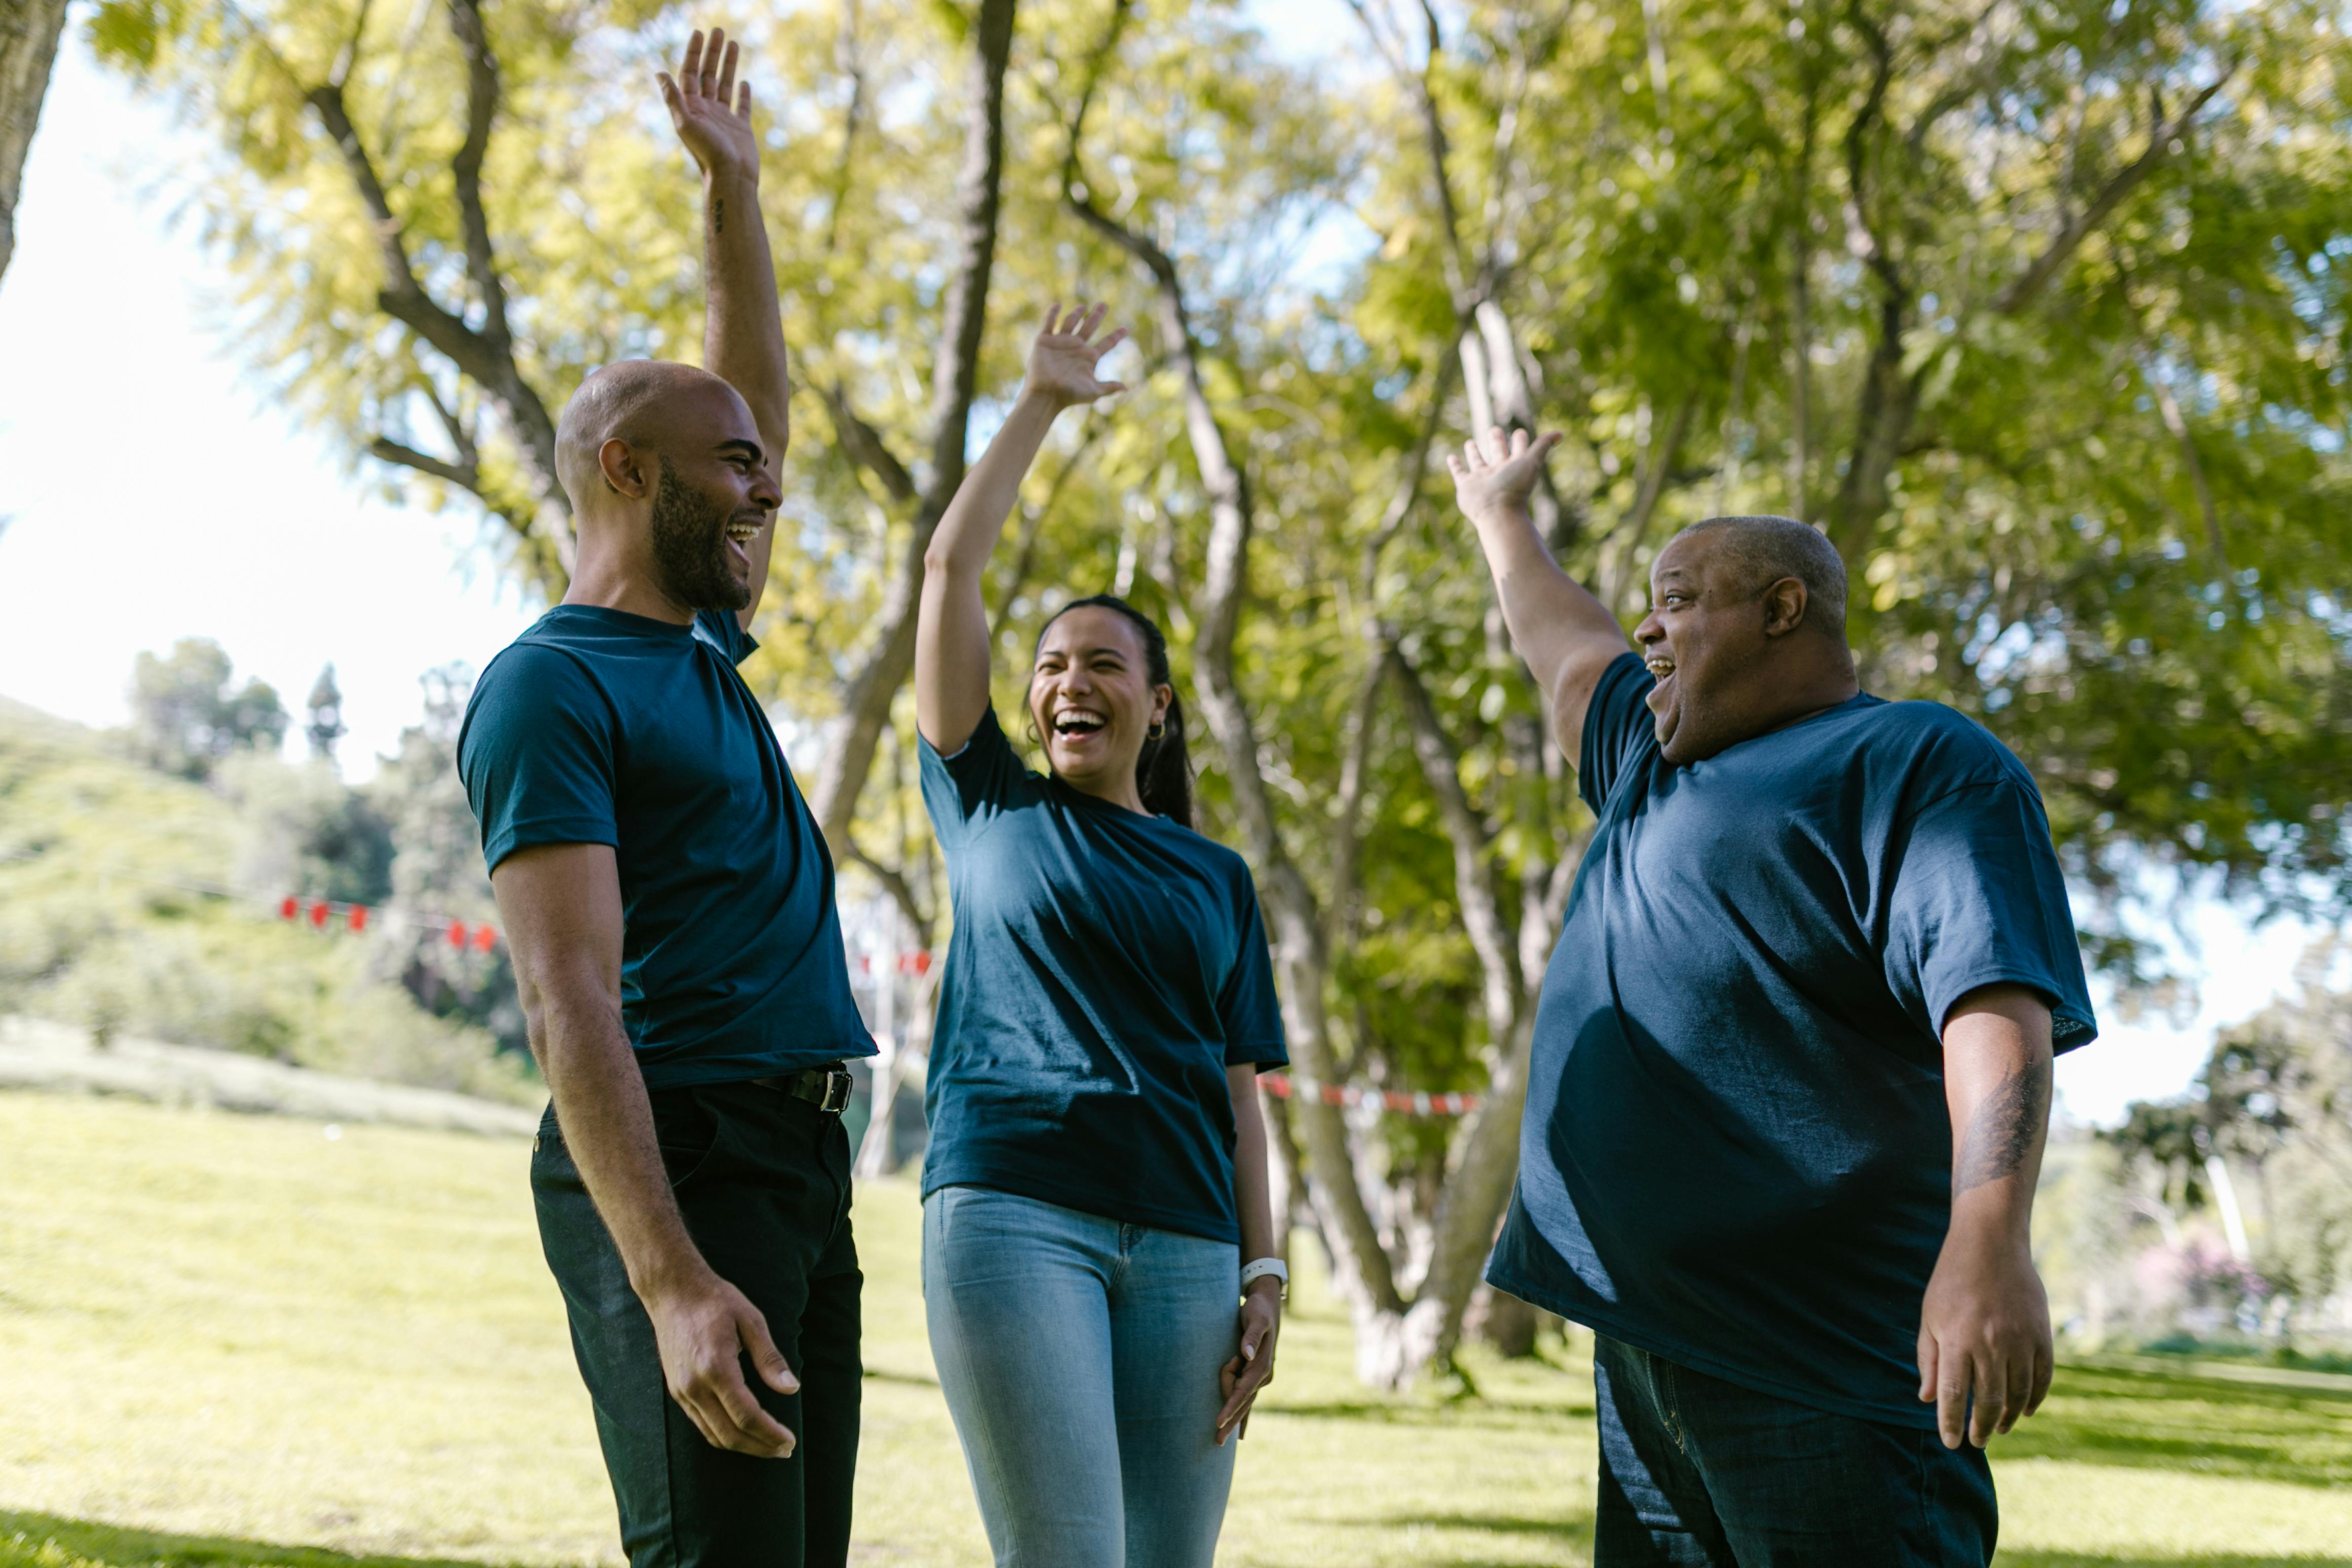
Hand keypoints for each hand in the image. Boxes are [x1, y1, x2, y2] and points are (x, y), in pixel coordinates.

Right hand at [645, 1266, 800, 1455]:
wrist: (672, 1291)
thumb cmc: (716, 1301)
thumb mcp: (751, 1320)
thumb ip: (770, 1358)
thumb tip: (791, 1388)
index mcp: (716, 1367)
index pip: (747, 1416)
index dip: (770, 1434)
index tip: (790, 1442)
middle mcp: (695, 1386)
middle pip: (730, 1434)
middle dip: (760, 1447)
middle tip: (785, 1451)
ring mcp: (682, 1391)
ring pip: (713, 1434)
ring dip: (743, 1447)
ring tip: (768, 1447)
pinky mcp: (676, 1391)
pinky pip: (701, 1425)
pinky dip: (723, 1436)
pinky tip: (742, 1433)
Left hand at [659, 28, 758, 184]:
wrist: (731, 178)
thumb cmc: (708, 153)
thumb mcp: (686, 123)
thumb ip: (673, 97)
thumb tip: (659, 72)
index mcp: (691, 108)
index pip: (690, 73)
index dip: (693, 53)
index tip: (699, 34)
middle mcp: (706, 111)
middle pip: (708, 74)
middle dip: (712, 52)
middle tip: (718, 30)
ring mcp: (724, 119)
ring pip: (725, 84)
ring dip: (728, 65)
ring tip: (734, 44)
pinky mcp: (740, 129)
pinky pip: (742, 107)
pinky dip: (743, 94)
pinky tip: (744, 83)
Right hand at [1022, 303, 1128, 410]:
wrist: (1045, 395)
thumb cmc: (1069, 395)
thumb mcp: (1092, 392)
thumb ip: (1108, 388)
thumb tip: (1126, 388)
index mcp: (1089, 357)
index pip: (1106, 344)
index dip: (1115, 337)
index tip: (1125, 329)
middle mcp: (1076, 347)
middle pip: (1089, 327)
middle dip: (1096, 315)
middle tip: (1103, 305)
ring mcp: (1060, 343)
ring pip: (1070, 322)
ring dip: (1076, 313)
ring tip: (1083, 306)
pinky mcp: (1044, 341)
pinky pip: (1048, 323)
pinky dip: (1052, 314)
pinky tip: (1057, 305)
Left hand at [1215, 1279, 1281, 1444]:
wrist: (1268, 1306)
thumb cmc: (1258, 1310)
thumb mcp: (1255, 1318)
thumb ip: (1251, 1336)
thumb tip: (1246, 1355)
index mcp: (1262, 1365)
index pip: (1243, 1390)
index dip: (1231, 1406)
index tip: (1218, 1420)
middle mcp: (1263, 1375)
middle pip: (1244, 1401)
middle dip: (1231, 1422)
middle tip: (1217, 1442)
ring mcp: (1261, 1377)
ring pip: (1243, 1399)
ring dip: (1233, 1414)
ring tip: (1222, 1431)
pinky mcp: (1255, 1375)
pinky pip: (1247, 1398)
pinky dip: (1244, 1414)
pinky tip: (1241, 1432)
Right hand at [1447, 426, 1560, 528]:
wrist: (1497, 512)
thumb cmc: (1515, 488)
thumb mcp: (1532, 462)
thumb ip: (1543, 446)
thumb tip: (1561, 433)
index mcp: (1515, 466)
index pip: (1519, 449)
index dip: (1520, 440)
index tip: (1519, 432)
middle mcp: (1499, 472)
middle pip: (1498, 453)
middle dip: (1497, 442)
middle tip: (1495, 430)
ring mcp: (1482, 479)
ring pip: (1478, 462)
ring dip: (1474, 452)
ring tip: (1470, 442)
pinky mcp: (1466, 486)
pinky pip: (1459, 473)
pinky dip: (1455, 465)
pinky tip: (1451, 457)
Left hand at [1916, 1219, 2052, 1448]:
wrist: (1990, 1243)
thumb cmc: (1952, 1280)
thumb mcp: (1930, 1317)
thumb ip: (1929, 1359)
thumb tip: (1928, 1399)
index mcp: (1957, 1340)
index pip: (1955, 1395)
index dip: (1951, 1423)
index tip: (1951, 1442)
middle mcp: (1990, 1344)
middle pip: (1989, 1401)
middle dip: (1982, 1427)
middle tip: (1977, 1442)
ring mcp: (2019, 1340)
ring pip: (2018, 1394)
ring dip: (2010, 1417)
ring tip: (1999, 1429)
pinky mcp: (2041, 1334)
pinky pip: (2042, 1377)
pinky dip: (2035, 1398)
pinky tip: (2027, 1410)